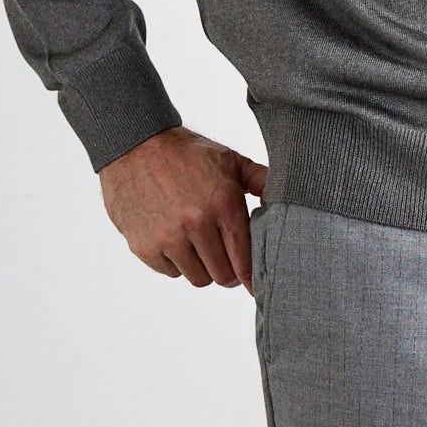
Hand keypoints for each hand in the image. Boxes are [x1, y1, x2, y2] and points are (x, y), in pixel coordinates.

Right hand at [98, 126, 267, 292]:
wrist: (135, 145)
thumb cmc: (187, 154)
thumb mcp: (230, 161)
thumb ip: (261, 181)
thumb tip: (291, 197)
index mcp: (223, 202)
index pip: (244, 260)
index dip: (251, 275)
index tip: (252, 282)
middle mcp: (197, 222)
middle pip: (222, 276)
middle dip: (227, 271)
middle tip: (224, 258)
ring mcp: (168, 236)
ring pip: (197, 278)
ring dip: (201, 267)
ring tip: (199, 244)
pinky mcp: (144, 246)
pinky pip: (171, 272)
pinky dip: (175, 262)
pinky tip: (175, 239)